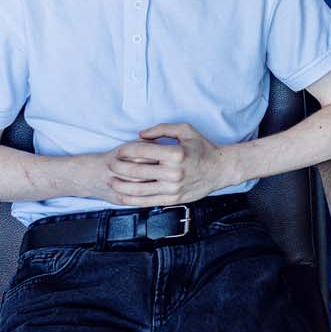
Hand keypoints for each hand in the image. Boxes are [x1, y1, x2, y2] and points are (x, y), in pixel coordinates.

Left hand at [102, 123, 233, 206]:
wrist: (220, 169)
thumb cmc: (202, 148)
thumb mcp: (186, 130)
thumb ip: (162, 129)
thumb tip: (140, 134)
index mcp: (176, 154)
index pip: (142, 151)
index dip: (126, 150)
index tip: (119, 150)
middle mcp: (173, 173)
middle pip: (136, 171)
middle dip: (118, 167)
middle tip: (110, 164)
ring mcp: (173, 188)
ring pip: (138, 189)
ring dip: (121, 185)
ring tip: (111, 180)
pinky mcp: (173, 200)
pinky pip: (146, 202)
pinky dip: (131, 199)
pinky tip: (122, 194)